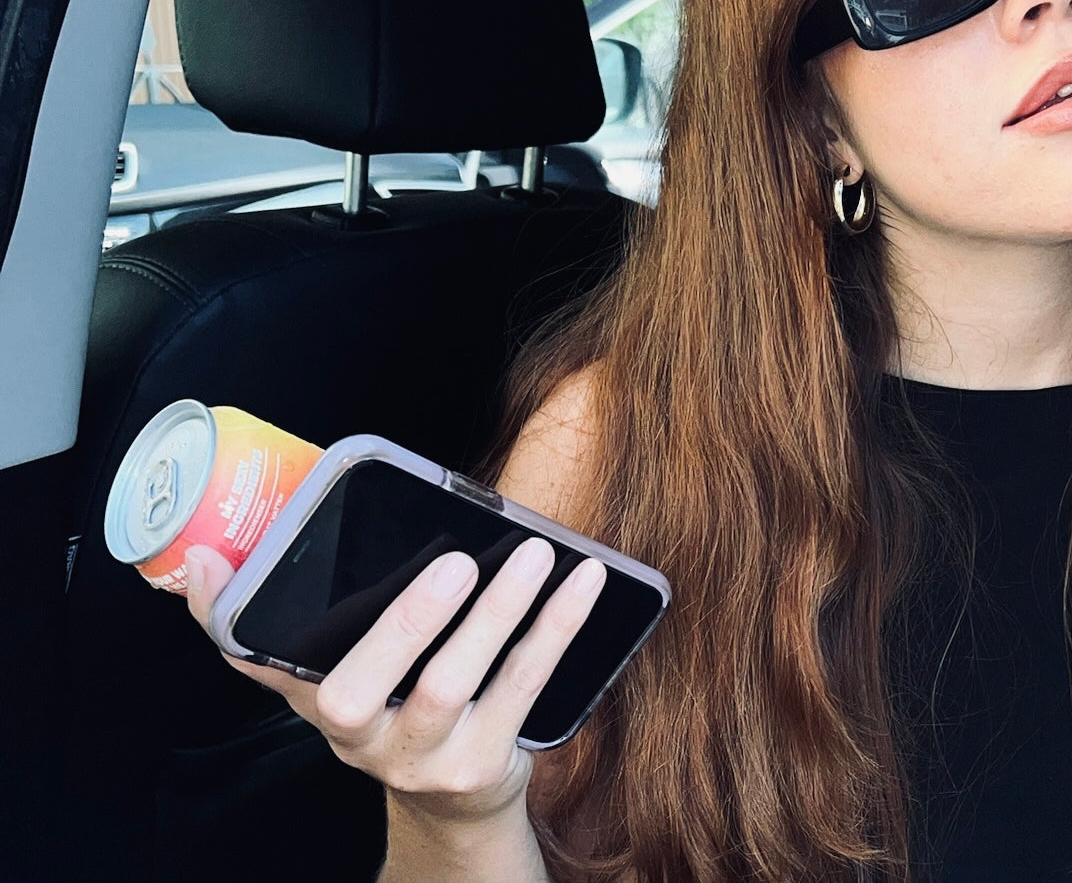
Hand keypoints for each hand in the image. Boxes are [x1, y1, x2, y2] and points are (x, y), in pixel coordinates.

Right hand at [185, 538, 605, 825]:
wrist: (454, 806)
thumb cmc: (397, 711)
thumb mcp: (334, 679)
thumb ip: (283, 630)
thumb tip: (200, 563)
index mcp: (322, 705)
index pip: (271, 667)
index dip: (239, 623)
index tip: (220, 562)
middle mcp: (363, 740)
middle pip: (366, 684)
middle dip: (407, 619)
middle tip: (455, 560)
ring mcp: (425, 756)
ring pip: (453, 682)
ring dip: (499, 613)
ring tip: (537, 556)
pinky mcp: (485, 762)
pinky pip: (525, 686)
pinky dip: (557, 628)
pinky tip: (582, 583)